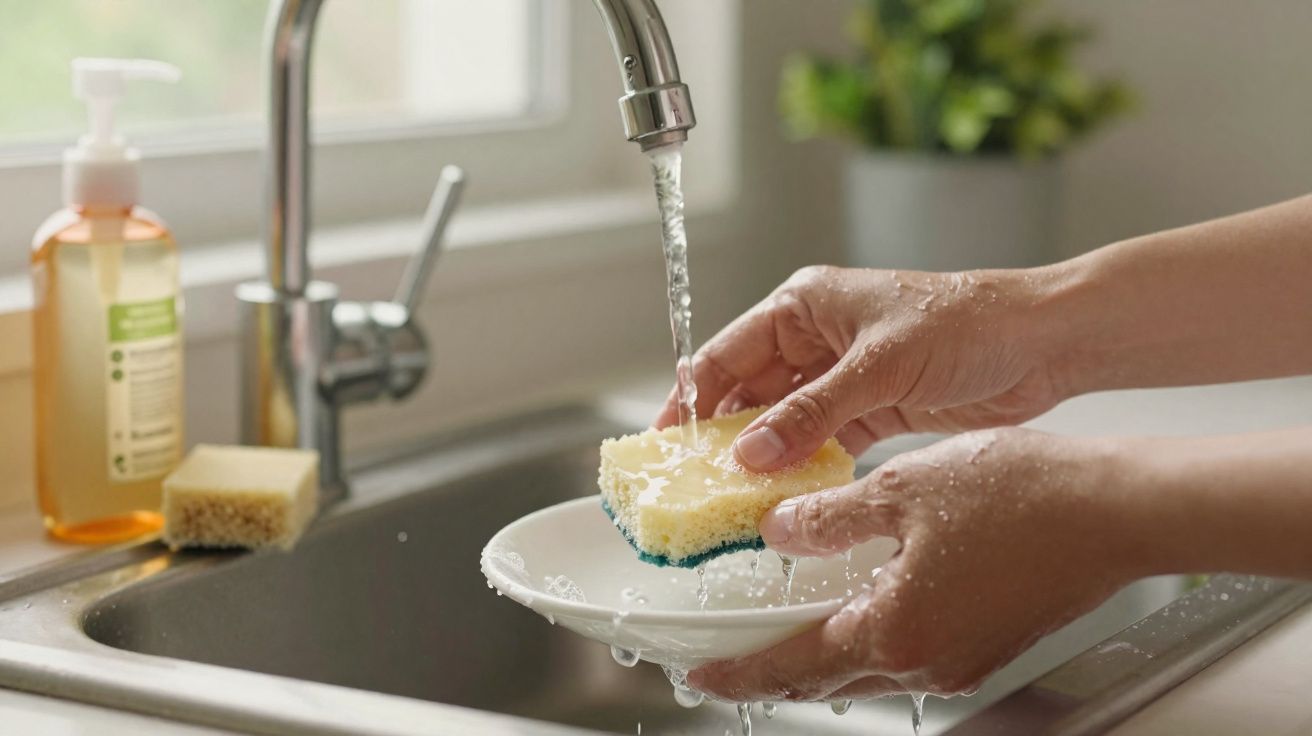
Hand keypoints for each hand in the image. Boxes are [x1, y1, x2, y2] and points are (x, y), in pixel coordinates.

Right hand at [654, 265, 1068, 470]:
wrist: (1042, 343)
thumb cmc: (967, 324)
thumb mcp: (878, 368)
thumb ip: (810, 413)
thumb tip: (749, 451)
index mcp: (805, 306)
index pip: (729, 352)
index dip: (693, 395)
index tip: (668, 438)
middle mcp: (816, 339)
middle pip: (750, 391)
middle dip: (725, 433)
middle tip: (695, 480)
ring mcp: (843, 377)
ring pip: (784, 421)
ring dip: (764, 455)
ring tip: (733, 496)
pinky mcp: (871, 409)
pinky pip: (821, 442)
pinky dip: (805, 466)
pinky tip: (786, 495)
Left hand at [688, 428, 1134, 701]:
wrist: (1117, 510)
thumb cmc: (1024, 497)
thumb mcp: (902, 491)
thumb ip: (830, 519)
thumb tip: (781, 530)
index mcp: (895, 632)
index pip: (792, 668)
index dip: (738, 674)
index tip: (700, 676)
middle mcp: (926, 662)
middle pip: (827, 678)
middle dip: (773, 672)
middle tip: (731, 658)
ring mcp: (961, 659)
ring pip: (869, 668)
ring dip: (821, 654)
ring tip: (785, 627)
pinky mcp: (986, 644)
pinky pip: (907, 651)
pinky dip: (869, 636)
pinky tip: (860, 600)